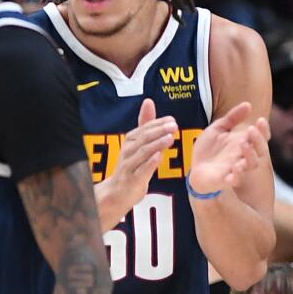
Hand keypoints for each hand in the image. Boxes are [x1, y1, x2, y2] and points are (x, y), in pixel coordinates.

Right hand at [106, 98, 177, 214]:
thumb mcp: (138, 144)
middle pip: (143, 138)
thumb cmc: (131, 166)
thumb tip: (148, 101)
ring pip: (142, 152)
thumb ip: (145, 125)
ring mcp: (129, 165)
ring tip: (170, 138)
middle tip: (174, 126)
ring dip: (156, 144)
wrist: (118, 192)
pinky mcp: (131, 179)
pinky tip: (159, 157)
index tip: (172, 120)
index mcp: (130, 141)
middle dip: (158, 131)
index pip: (144, 128)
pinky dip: (150, 163)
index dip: (158, 123)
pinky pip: (141, 170)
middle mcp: (128, 151)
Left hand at [188, 102, 269, 196]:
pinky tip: (236, 167)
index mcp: (243, 142)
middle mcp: (243, 156)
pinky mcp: (225, 179)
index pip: (260, 136)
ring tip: (243, 144)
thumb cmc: (209, 149)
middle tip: (251, 129)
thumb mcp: (218, 128)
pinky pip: (235, 179)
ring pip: (251, 164)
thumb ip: (232, 117)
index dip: (263, 129)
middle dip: (258, 139)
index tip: (260, 120)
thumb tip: (248, 104)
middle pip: (259, 149)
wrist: (194, 168)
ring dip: (249, 154)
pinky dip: (237, 175)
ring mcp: (236, 168)